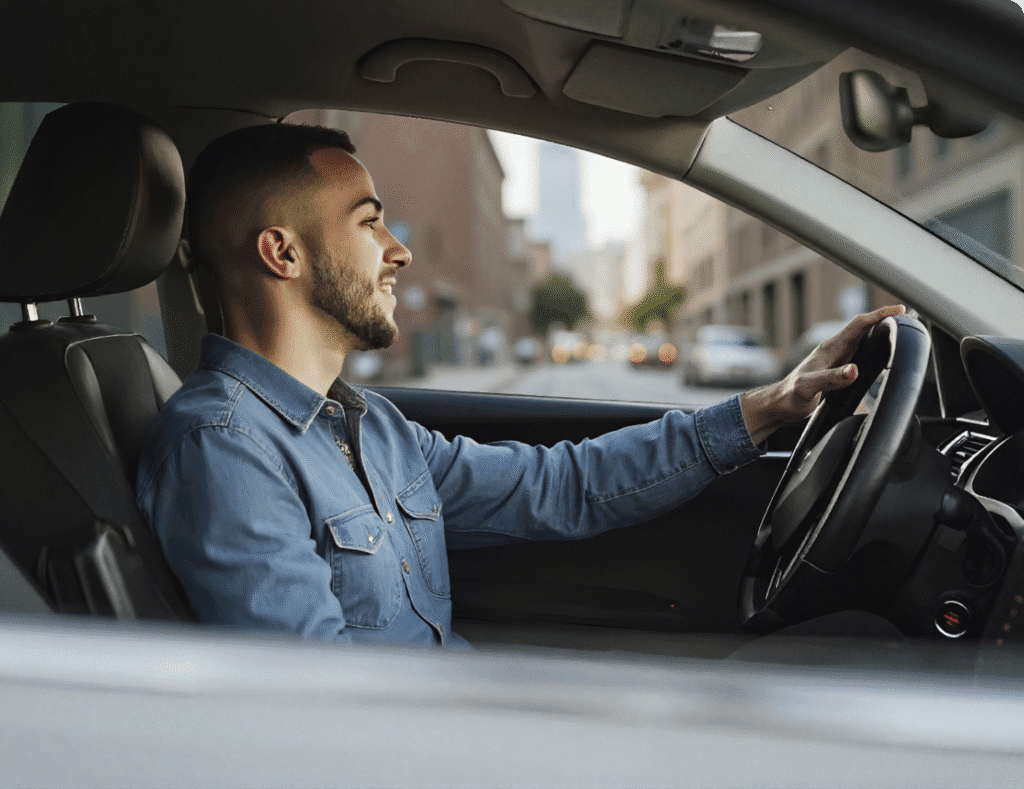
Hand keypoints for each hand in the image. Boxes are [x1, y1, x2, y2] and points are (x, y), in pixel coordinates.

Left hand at [740, 305, 906, 444]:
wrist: (779, 406)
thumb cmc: (789, 396)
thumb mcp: (809, 387)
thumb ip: (830, 379)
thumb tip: (854, 371)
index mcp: (829, 349)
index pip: (857, 325)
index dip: (878, 316)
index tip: (898, 311)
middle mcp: (835, 351)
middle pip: (864, 329)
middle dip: (885, 320)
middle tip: (908, 317)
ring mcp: (838, 360)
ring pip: (864, 341)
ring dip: (882, 334)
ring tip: (901, 331)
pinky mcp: (839, 371)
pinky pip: (862, 356)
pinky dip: (876, 351)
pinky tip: (884, 355)